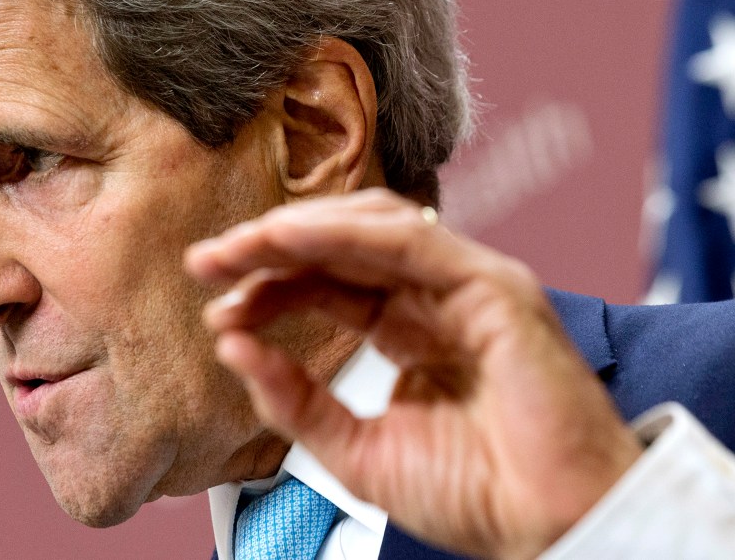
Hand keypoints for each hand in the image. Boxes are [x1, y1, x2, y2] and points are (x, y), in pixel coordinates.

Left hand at [185, 189, 642, 558]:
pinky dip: (345, 232)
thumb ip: (295, 401)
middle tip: (206, 263)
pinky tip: (288, 238)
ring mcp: (463, 286)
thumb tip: (232, 349)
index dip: (267, 286)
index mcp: (406, 331)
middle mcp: (432, 300)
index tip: (214, 303)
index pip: (324, 286)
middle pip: (338, 250)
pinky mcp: (492, 285)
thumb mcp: (356, 451)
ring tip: (237, 249)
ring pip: (370, 229)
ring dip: (298, 231)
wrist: (552, 529)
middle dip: (268, 248)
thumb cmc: (476, 496)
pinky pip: (410, 239)